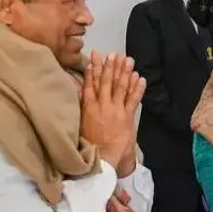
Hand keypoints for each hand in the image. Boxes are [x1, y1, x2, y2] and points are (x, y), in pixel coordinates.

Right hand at [81, 52, 145, 170]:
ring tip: (128, 60)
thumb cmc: (88, 143)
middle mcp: (102, 105)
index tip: (96, 57)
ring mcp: (115, 110)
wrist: (101, 157)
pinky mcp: (127, 117)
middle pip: (106, 81)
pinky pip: (133, 99)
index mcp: (88, 106)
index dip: (95, 69)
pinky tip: (140, 77)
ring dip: (124, 72)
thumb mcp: (78, 121)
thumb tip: (72, 87)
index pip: (91, 83)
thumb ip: (78, 103)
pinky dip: (137, 88)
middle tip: (114, 53)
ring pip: (120, 87)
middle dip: (110, 66)